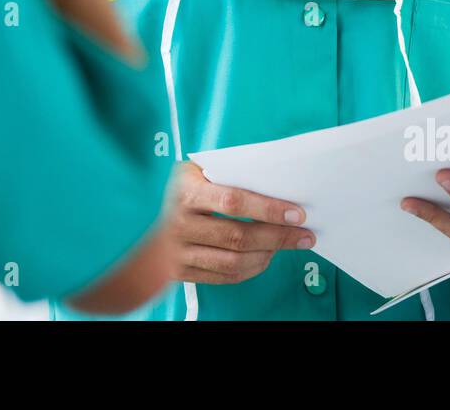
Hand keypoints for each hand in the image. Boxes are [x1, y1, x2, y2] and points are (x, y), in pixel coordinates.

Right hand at [171, 162, 314, 284]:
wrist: (145, 232)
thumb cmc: (183, 195)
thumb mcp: (195, 173)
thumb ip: (227, 173)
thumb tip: (274, 181)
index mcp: (187, 193)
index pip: (233, 202)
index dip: (268, 209)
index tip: (296, 213)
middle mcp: (181, 224)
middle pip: (238, 236)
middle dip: (278, 236)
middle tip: (305, 234)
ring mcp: (181, 252)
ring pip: (234, 261)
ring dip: (268, 254)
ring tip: (288, 244)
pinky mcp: (185, 273)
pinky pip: (227, 276)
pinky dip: (253, 268)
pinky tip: (267, 257)